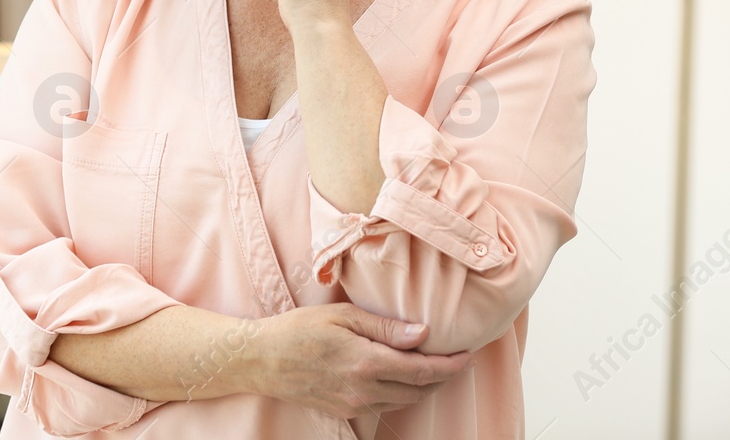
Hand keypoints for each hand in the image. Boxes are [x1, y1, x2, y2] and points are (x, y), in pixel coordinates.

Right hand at [243, 303, 472, 417]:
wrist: (262, 359)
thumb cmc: (300, 329)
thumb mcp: (344, 316)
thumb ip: (386, 328)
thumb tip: (424, 334)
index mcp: (366, 363)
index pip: (422, 370)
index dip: (450, 366)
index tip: (468, 356)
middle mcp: (364, 390)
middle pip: (418, 389)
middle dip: (443, 376)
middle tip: (457, 359)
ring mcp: (354, 405)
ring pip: (403, 401)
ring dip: (423, 386)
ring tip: (434, 366)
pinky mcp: (345, 411)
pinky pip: (383, 404)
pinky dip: (399, 391)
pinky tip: (401, 376)